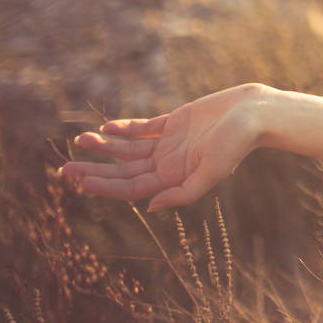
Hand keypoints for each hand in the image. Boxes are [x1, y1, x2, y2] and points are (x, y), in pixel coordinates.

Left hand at [60, 83, 276, 211]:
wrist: (256, 113)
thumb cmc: (238, 144)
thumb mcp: (212, 172)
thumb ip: (184, 192)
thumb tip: (151, 208)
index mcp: (175, 179)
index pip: (131, 188)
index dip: (104, 185)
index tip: (79, 180)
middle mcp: (169, 164)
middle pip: (124, 171)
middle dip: (95, 169)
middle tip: (65, 168)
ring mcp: (170, 143)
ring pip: (128, 148)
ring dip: (105, 146)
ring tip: (81, 139)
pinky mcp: (175, 122)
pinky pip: (143, 128)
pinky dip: (124, 128)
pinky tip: (107, 126)